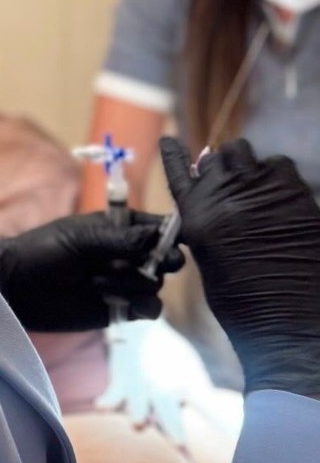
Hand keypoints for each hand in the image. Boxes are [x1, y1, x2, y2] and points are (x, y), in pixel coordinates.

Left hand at [0, 212, 183, 332]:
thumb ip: (119, 239)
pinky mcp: (123, 308)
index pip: (158, 225)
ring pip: (156, 283)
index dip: (172, 231)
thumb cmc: (44, 251)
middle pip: (166, 256)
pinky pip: (151, 308)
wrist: (20, 289)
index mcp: (119, 227)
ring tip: (98, 283)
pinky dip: (142, 305)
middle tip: (153, 263)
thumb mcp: (80, 239)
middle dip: (163, 259)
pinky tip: (119, 303)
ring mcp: (127, 281)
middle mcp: (129, 253)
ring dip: (134, 283)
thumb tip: (156, 236)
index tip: (176, 238)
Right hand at [160, 136, 319, 395]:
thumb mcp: (212, 260)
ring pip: (247, 154)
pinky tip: (285, 200)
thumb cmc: (245, 303)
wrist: (290, 321)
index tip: (170, 140)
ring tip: (260, 190)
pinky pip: (281, 167)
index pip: (178, 171)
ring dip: (250, 167)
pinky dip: (280, 178)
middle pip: (217, 157)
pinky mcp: (293, 192)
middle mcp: (222, 194)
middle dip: (223, 166)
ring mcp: (259, 189)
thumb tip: (213, 205)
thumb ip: (207, 225)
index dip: (174, 154)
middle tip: (235, 185)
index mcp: (196, 214)